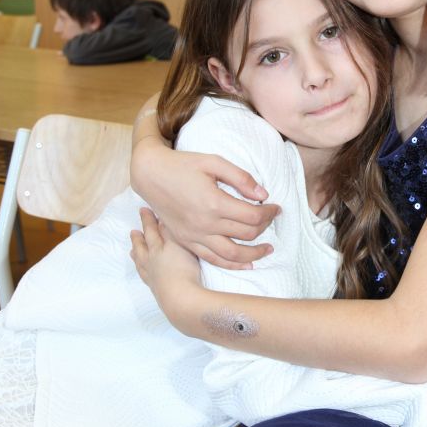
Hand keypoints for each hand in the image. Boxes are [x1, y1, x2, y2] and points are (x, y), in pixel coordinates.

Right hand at [131, 141, 279, 268]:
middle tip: (270, 219)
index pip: (253, 215)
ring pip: (232, 254)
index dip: (269, 212)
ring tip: (267, 250)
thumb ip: (241, 178)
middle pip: (247, 234)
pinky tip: (246, 263)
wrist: (150, 175)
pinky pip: (213, 259)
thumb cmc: (183, 165)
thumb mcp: (213, 162)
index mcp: (214, 202)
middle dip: (265, 227)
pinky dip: (232, 264)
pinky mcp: (187, 241)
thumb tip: (263, 194)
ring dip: (254, 254)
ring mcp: (195, 236)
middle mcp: (205, 223)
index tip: (276, 207)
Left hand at [131, 208, 201, 309]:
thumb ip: (171, 230)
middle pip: (142, 247)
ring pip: (141, 264)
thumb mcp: (179, 244)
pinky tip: (145, 273)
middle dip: (138, 238)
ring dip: (137, 255)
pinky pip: (146, 278)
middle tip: (133, 232)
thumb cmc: (183, 270)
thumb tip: (162, 217)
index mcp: (156, 249)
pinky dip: (143, 272)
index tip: (143, 210)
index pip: (151, 231)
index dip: (148, 220)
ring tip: (133, 252)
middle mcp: (151, 262)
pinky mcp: (157, 290)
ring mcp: (152, 277)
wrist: (181, 299)